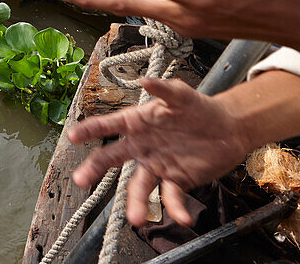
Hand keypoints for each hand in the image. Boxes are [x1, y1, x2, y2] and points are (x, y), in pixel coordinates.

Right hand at [68, 77, 249, 226]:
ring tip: (134, 219)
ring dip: (135, 202)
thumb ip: (164, 89)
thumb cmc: (199, 108)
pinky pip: (170, 196)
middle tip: (79, 179)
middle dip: (93, 169)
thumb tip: (144, 81)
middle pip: (111, 159)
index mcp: (137, 123)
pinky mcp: (177, 181)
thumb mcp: (182, 95)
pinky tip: (181, 217)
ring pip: (138, 186)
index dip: (89, 130)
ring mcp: (157, 165)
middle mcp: (141, 147)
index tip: (72, 136)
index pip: (108, 126)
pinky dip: (174, 208)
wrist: (228, 130)